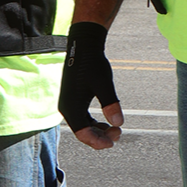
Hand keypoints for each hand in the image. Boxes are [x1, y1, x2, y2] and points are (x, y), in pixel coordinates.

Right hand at [59, 21, 123, 149]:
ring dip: (99, 131)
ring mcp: (70, 104)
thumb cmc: (92, 62)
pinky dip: (95, 123)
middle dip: (101, 137)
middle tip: (119, 133)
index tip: (113, 142)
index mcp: (71, 106)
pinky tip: (108, 123)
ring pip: (84, 126)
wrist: (84, 45)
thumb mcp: (103, 84)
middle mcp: (67, 108)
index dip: (97, 142)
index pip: (82, 133)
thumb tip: (119, 123)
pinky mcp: (74, 99)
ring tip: (116, 129)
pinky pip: (84, 118)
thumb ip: (110, 103)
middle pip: (83, 132)